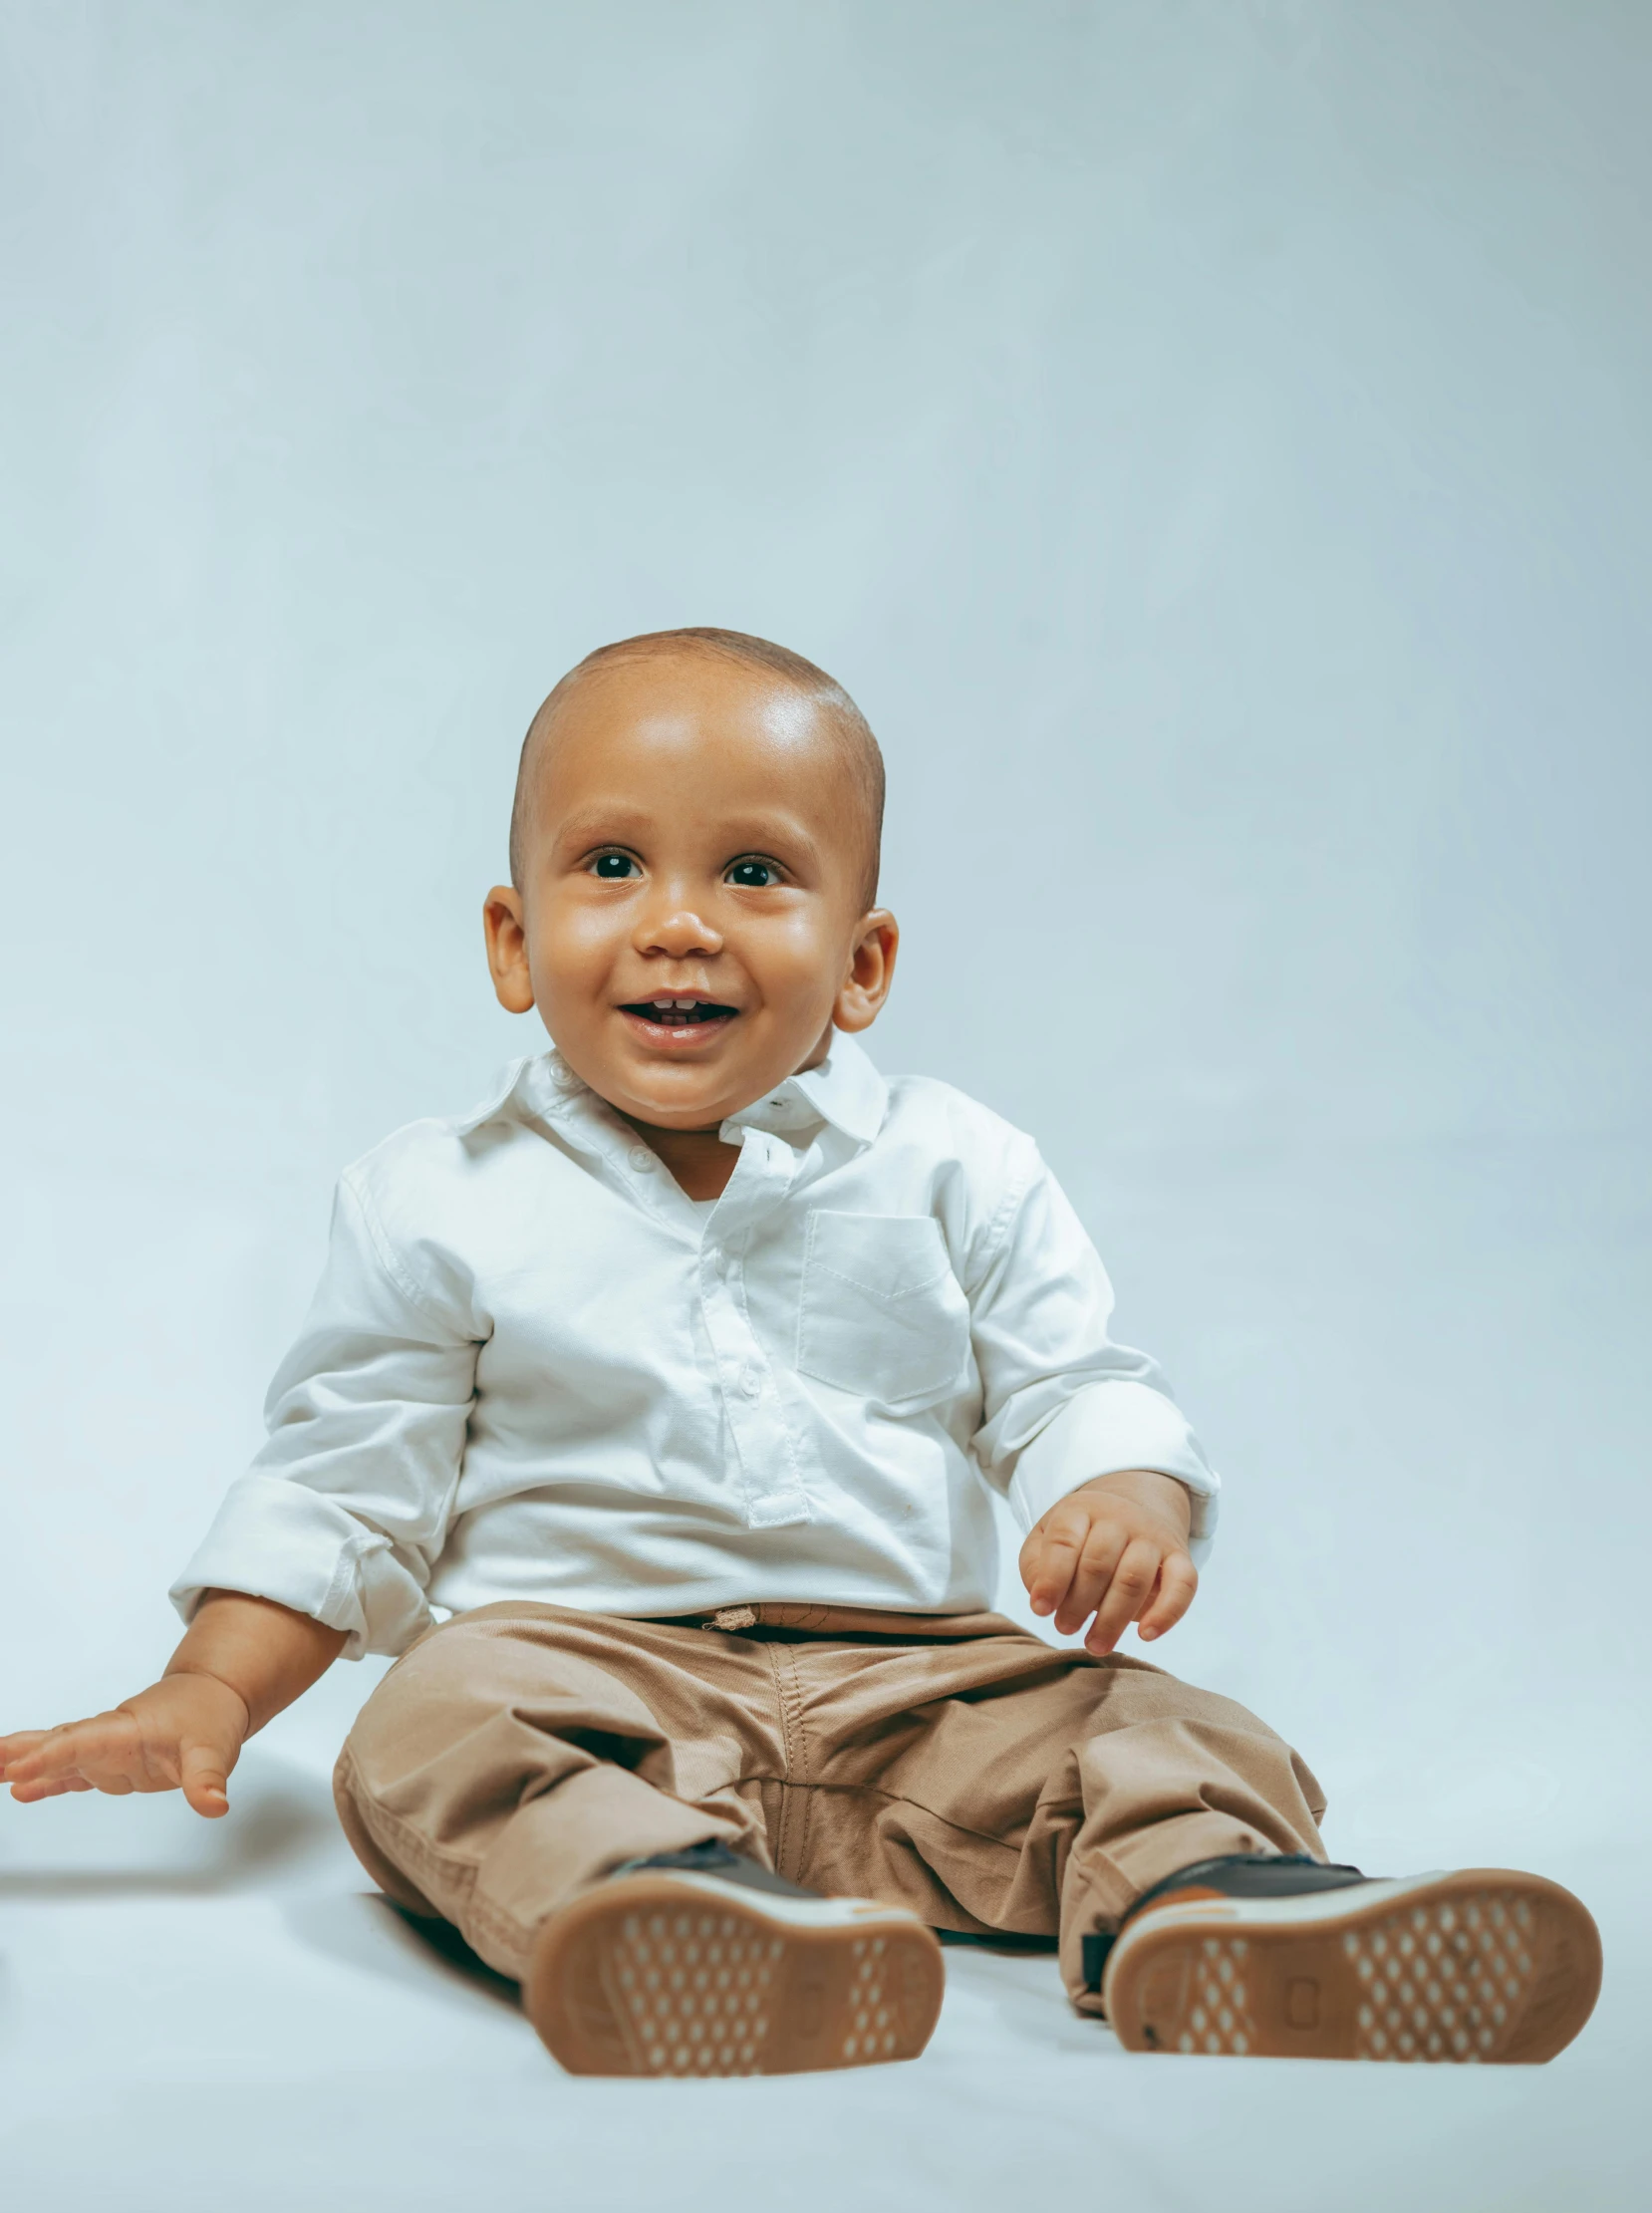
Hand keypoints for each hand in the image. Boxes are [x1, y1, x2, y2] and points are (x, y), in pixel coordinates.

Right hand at [0, 1670, 250, 1818]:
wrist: (213, 1696)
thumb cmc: (210, 1715)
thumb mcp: (214, 1749)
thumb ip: (207, 1778)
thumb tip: (214, 1805)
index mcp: (125, 1729)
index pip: (81, 1742)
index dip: (49, 1758)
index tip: (18, 1771)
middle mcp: (107, 1737)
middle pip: (56, 1743)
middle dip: (19, 1753)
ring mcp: (105, 1750)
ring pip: (56, 1755)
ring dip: (22, 1764)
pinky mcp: (109, 1763)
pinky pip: (69, 1772)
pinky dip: (45, 1781)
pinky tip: (20, 1791)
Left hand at [1019, 1468, 1197, 1655]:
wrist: (1135, 1508)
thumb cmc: (1082, 1537)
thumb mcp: (1047, 1539)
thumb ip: (1037, 1567)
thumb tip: (1043, 1601)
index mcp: (1081, 1509)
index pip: (1064, 1541)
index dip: (1051, 1579)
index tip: (1040, 1610)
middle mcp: (1119, 1518)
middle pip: (1098, 1563)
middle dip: (1079, 1604)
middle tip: (1065, 1629)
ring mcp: (1152, 1536)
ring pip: (1134, 1579)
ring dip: (1112, 1618)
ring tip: (1095, 1644)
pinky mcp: (1180, 1556)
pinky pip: (1182, 1584)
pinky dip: (1167, 1612)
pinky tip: (1146, 1635)